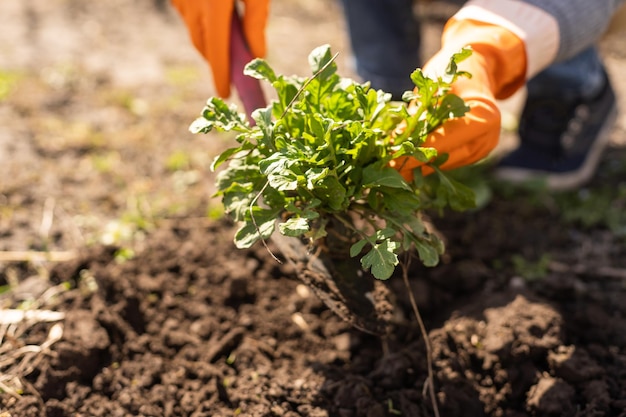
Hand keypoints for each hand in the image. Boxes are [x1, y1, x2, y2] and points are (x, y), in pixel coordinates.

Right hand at [171, 0, 268, 97]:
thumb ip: (256, 21)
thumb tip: (256, 55)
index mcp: (214, 4)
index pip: (216, 51)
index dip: (220, 76)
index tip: (225, 94)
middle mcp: (191, 4)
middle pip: (203, 44)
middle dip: (217, 59)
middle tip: (234, 68)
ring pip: (194, 29)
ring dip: (209, 38)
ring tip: (228, 35)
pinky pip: (188, 15)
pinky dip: (201, 21)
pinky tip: (214, 11)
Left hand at [393, 19, 526, 180]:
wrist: (479, 67)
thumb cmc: (453, 70)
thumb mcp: (432, 85)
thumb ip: (416, 114)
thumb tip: (393, 140)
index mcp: (484, 117)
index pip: (443, 142)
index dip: (415, 153)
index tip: (390, 161)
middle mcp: (487, 138)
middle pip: (443, 158)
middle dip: (412, 164)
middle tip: (384, 169)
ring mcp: (482, 149)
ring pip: (443, 164)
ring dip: (416, 166)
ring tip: (388, 169)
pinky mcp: (474, 155)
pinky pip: (446, 162)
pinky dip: (425, 161)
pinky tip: (403, 163)